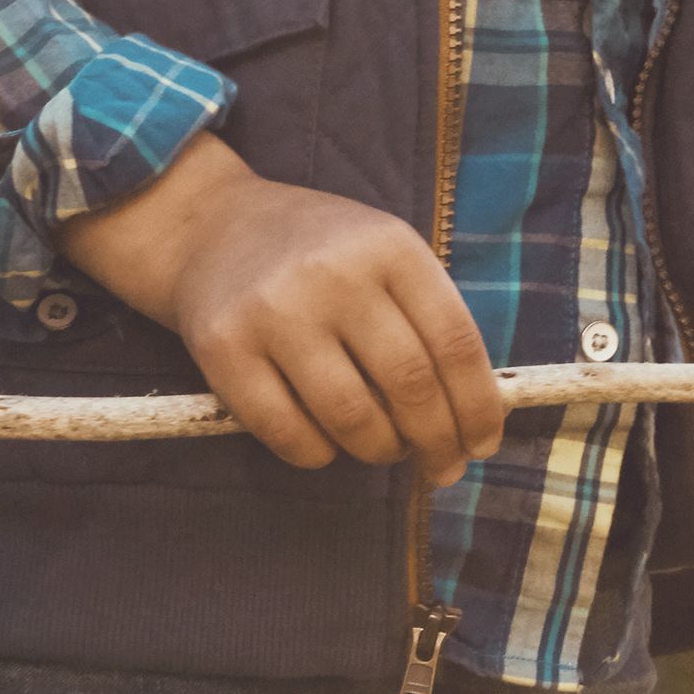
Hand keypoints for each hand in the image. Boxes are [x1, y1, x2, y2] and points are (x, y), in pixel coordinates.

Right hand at [62, 136, 507, 484]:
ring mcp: (275, 312)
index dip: (478, 406)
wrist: (211, 227)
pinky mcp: (223, 349)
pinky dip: (317, 455)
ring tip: (384, 449)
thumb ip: (428, 318)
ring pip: (351, 417)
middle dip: (437, 441)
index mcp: (390, 248)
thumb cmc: (319, 252)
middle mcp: (335, 275)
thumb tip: (473, 417)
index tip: (482, 444)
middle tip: (442, 467)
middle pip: (409, 385)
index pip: (455, 343)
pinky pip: (285, 432)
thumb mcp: (385, 254)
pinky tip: (327, 447)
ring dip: (379, 450)